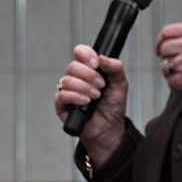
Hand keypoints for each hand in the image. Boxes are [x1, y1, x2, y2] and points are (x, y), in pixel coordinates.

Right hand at [54, 44, 129, 164]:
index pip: (80, 53)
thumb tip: (103, 58)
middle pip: (73, 66)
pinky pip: (62, 95)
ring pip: (67, 80)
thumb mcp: (120, 85)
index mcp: (88, 69)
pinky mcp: (62, 105)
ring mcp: (68, 91)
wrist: (109, 128)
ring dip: (84, 87)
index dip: (86, 54)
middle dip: (89, 75)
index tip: (96, 63)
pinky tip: (86, 102)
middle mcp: (76, 78)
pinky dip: (75, 97)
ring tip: (96, 96)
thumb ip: (115, 68)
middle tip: (101, 85)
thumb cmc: (112, 107)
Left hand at [156, 23, 181, 111]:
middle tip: (174, 64)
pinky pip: (171, 82)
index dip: (160, 41)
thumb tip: (171, 42)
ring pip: (165, 66)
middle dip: (166, 58)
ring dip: (171, 72)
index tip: (160, 48)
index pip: (167, 31)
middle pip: (164, 48)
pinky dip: (177, 85)